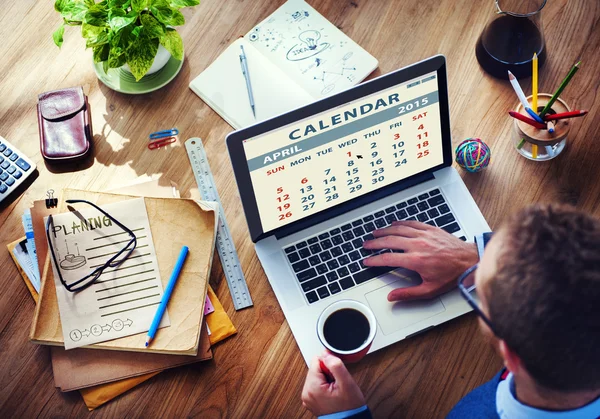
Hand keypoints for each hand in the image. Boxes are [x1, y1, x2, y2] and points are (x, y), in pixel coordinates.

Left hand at [301, 352, 365, 415]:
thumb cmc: (350, 407)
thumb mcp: (347, 383)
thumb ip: (336, 365)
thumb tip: (326, 354)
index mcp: (312, 387)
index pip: (316, 360)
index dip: (329, 365)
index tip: (336, 375)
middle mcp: (306, 393)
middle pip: (315, 368)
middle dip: (328, 372)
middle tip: (337, 384)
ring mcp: (307, 397)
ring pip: (316, 375)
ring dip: (326, 378)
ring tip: (335, 389)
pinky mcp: (311, 400)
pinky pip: (316, 384)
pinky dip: (324, 385)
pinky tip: (332, 392)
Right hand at [363, 220, 477, 300]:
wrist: (469, 261)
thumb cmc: (452, 275)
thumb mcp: (430, 290)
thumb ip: (408, 294)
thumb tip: (392, 297)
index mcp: (415, 260)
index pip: (387, 258)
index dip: (374, 260)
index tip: (367, 261)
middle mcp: (417, 245)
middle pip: (389, 241)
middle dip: (375, 243)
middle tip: (366, 245)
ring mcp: (423, 235)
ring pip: (398, 230)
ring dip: (384, 231)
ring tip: (375, 233)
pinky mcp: (430, 229)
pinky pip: (411, 223)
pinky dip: (400, 223)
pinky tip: (393, 224)